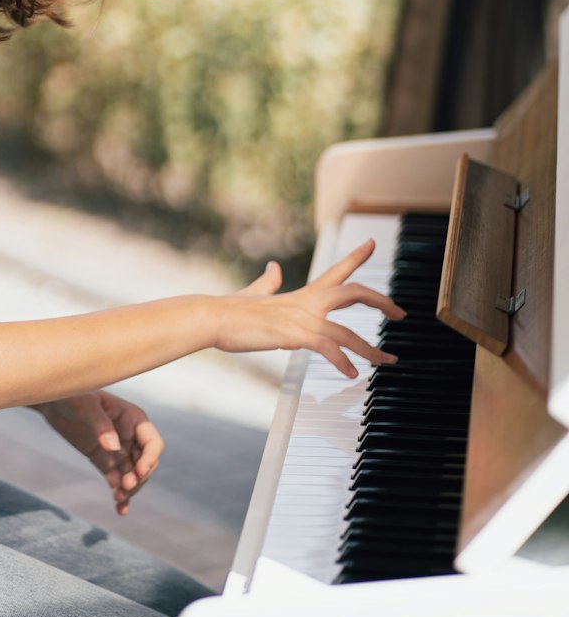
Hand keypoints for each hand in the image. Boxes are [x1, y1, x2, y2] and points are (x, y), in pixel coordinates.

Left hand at [33, 391, 162, 515]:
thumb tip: (114, 447)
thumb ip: (100, 425)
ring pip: (132, 475)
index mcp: (134, 419)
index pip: (153, 443)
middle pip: (145, 463)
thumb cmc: (72, 396)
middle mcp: (130, 437)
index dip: (149, 459)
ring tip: (118, 500)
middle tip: (125, 487)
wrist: (52, 402)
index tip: (138, 472)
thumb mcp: (85, 406)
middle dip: (139, 477)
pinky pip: (116, 480)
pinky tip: (120, 510)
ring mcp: (118, 450)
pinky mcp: (105, 461)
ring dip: (130, 489)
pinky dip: (119, 494)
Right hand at [218, 239, 403, 377]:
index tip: (372, 242)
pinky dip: (342, 362)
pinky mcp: (295, 335)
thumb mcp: (254, 293)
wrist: (214, 317)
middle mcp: (308, 302)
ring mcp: (302, 318)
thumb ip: (268, 282)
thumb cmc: (231, 310)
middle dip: (381, 301)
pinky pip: (328, 349)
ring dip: (371, 349)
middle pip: (354, 291)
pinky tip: (352, 374)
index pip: (336, 270)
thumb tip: (274, 268)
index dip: (356, 255)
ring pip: (348, 332)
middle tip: (401, 312)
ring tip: (387, 360)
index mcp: (302, 293)